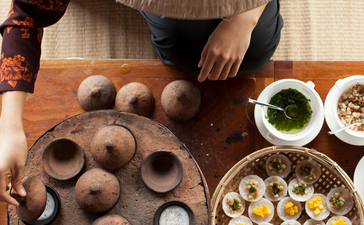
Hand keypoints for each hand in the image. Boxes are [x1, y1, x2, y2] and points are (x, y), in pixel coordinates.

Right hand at [0, 91, 26, 205]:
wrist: (9, 131)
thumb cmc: (16, 146)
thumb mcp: (19, 166)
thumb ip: (18, 182)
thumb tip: (21, 195)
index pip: (0, 193)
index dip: (8, 200)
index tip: (17, 203)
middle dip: (4, 196)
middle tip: (15, 197)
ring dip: (1, 189)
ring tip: (12, 188)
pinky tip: (7, 181)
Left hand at [197, 3, 267, 81]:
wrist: (239, 23)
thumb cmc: (223, 30)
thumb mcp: (210, 40)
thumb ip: (204, 54)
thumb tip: (200, 65)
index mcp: (212, 52)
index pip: (205, 70)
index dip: (201, 77)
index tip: (200, 79)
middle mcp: (222, 57)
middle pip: (214, 76)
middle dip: (210, 77)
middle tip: (209, 75)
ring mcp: (231, 59)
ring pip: (223, 76)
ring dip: (219, 76)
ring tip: (218, 72)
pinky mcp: (239, 59)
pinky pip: (233, 73)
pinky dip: (228, 75)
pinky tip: (226, 71)